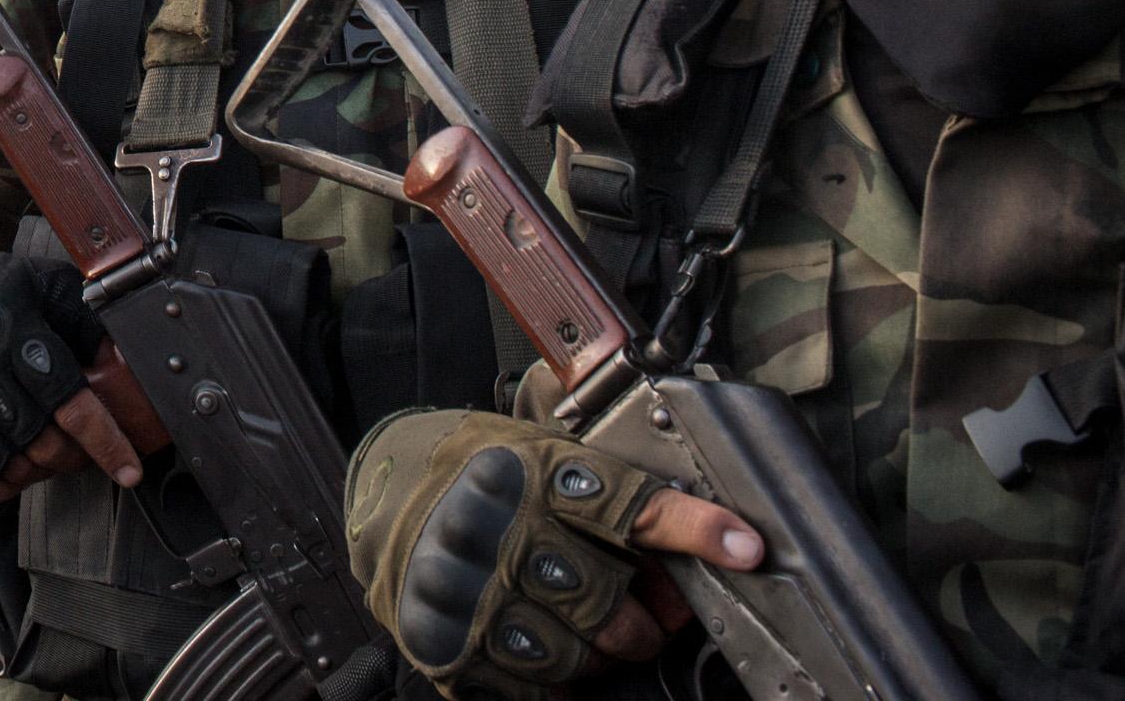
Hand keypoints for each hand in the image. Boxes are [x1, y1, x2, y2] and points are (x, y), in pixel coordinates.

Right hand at [0, 230, 139, 500]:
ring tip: (45, 453)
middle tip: (80, 450)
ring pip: (5, 464)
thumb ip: (92, 325)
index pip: (68, 401)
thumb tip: (133, 367)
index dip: (105, 441)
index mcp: (10, 330)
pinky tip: (10, 462)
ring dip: (36, 470)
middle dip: (72, 455)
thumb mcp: (51, 287)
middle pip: (39, 441)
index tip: (130, 470)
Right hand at [343, 409, 762, 700]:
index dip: (693, 529)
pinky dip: (557, 680)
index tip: (745, 548)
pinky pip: (530, 688)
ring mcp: (468, 593)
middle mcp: (497, 531)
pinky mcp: (447, 642)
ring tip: (596, 634)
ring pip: (575, 656)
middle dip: (648, 621)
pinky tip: (551, 649)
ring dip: (604, 655)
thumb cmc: (471, 468)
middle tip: (654, 615)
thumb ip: (601, 492)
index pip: (628, 506)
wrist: (380, 488)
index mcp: (528, 473)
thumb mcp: (534, 448)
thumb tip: (681, 555)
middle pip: (608, 602)